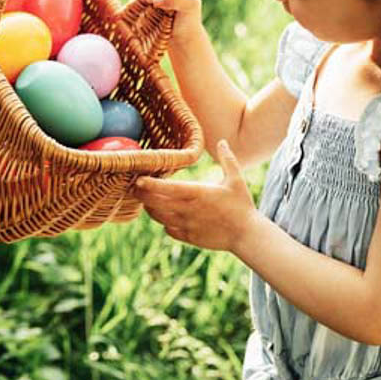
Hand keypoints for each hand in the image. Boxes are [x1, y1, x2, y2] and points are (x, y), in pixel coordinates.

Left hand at [133, 139, 257, 251]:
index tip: (139, 178)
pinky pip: (168, 229)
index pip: (168, 188)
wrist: (246, 235)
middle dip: (143, 194)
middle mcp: (187, 210)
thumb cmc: (242, 205)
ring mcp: (186, 225)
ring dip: (150, 207)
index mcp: (197, 194)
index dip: (151, 184)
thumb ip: (227, 159)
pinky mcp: (188, 237)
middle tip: (135, 186)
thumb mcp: (236, 179)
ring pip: (158, 217)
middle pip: (156, 203)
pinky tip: (165, 215)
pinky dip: (163, 222)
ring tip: (146, 198)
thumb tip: (222, 141)